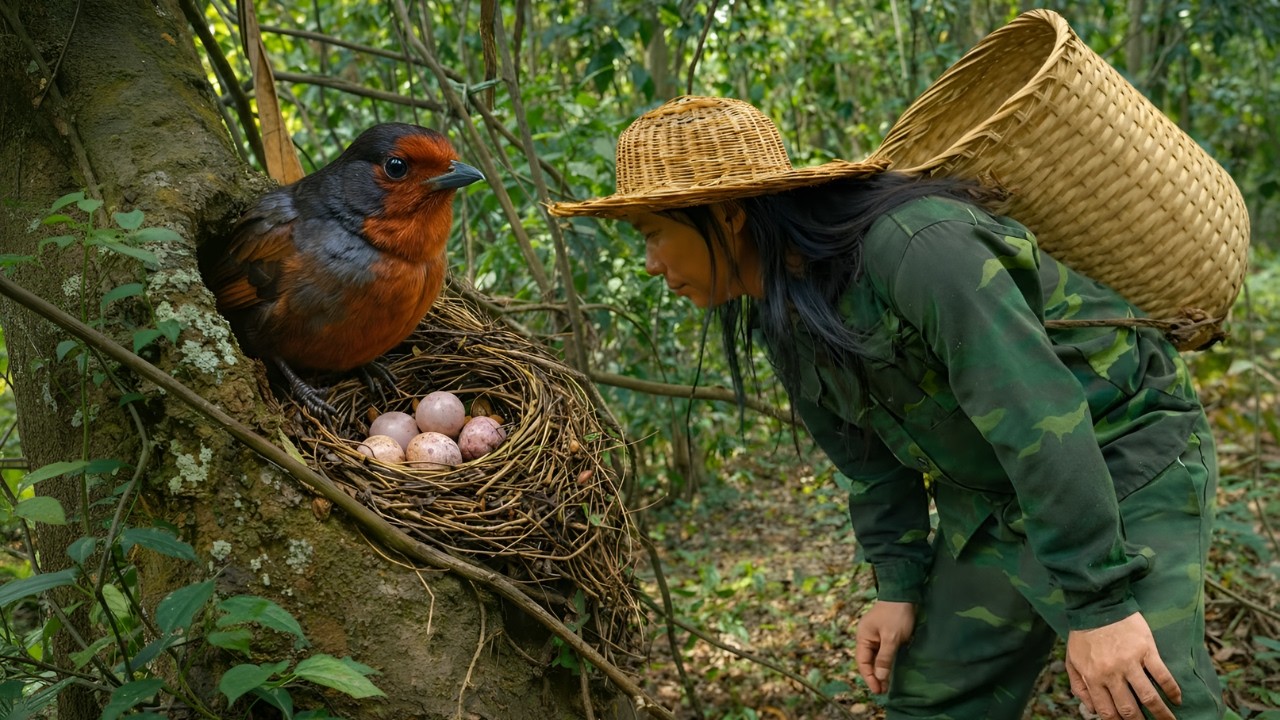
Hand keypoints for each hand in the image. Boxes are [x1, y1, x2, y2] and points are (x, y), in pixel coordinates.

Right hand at [855, 600, 915, 693]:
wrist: (903, 594)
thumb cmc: (896, 615)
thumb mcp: (891, 638)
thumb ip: (885, 658)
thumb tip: (880, 678)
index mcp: (863, 637)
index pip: (863, 662)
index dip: (869, 678)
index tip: (877, 690)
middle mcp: (866, 638)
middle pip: (867, 662)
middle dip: (874, 677)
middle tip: (883, 692)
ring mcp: (875, 637)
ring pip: (875, 659)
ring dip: (880, 672)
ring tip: (886, 686)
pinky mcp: (884, 636)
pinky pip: (882, 653)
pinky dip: (885, 664)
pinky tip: (890, 672)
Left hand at [1066, 612, 1181, 719]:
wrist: (1096, 605)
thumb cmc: (1083, 635)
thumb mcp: (1072, 661)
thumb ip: (1078, 686)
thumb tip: (1091, 710)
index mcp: (1092, 677)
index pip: (1107, 711)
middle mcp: (1111, 673)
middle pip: (1129, 709)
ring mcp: (1130, 662)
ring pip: (1149, 697)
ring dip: (1161, 714)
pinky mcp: (1146, 650)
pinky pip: (1162, 675)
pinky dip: (1172, 690)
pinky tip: (1177, 699)